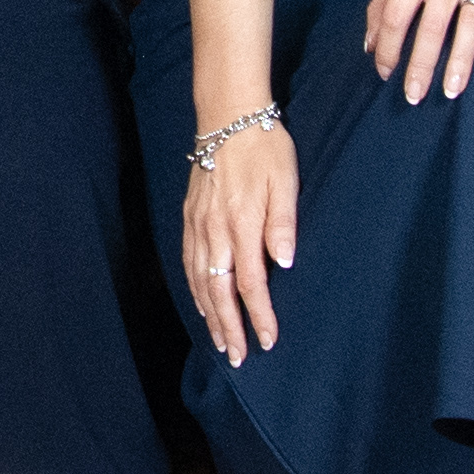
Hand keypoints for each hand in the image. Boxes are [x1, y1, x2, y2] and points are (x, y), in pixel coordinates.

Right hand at [174, 116, 297, 365]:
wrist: (228, 116)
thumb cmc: (265, 148)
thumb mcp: (286, 181)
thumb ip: (283, 224)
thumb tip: (285, 263)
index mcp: (242, 223)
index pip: (251, 283)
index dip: (259, 315)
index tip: (269, 340)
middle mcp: (216, 229)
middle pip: (219, 290)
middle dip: (230, 327)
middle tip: (239, 357)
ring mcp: (198, 224)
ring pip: (199, 280)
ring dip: (210, 314)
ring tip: (221, 341)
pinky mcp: (190, 216)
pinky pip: (188, 261)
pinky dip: (194, 288)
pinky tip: (202, 302)